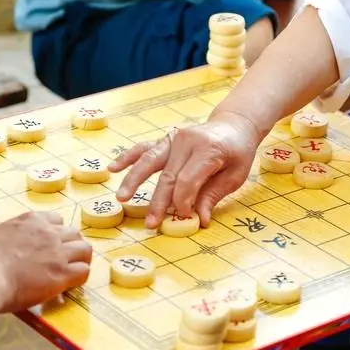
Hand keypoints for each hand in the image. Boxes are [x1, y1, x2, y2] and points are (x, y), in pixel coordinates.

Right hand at [0, 212, 91, 312]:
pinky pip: (84, 271)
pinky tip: (71, 284)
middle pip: (74, 233)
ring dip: (81, 259)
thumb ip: (16, 235)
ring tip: (74, 270)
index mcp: (32, 221)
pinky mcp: (62, 273)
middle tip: (67, 258)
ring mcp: (58, 252)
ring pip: (85, 250)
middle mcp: (49, 233)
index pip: (57, 220)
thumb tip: (18, 246)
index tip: (53, 243)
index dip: (57, 233)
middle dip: (72, 245)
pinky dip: (80, 277)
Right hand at [108, 111, 261, 228]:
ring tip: (121, 197)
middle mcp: (187, 141)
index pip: (188, 180)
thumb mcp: (235, 175)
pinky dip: (128, 157)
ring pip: (149, 161)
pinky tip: (113, 168)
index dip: (183, 201)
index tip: (183, 216)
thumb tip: (200, 220)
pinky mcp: (166, 139)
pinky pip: (144, 148)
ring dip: (134, 180)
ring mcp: (174, 138)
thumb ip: (214, 196)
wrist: (233, 125)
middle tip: (150, 224)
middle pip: (168, 175)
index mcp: (208, 149)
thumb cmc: (237, 152)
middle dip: (158, 202)